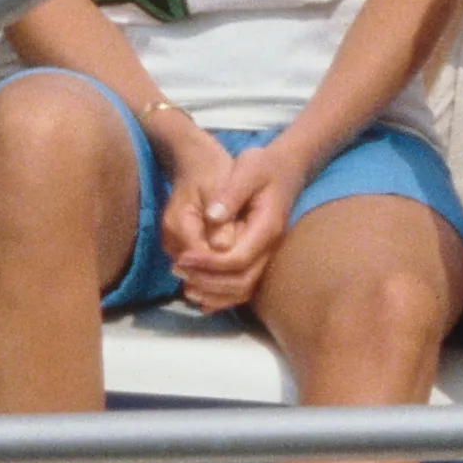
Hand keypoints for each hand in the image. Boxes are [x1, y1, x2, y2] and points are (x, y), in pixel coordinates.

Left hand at [166, 131, 298, 314]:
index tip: (181, 257)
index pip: (238, 259)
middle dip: (208, 281)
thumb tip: (212, 217)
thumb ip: (231, 193)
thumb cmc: (264, 166)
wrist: (285, 169)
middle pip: (241, 281)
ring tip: (184, 286)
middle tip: (177, 270)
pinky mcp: (258, 258)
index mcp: (267, 228)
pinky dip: (221, 296)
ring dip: (213, 294)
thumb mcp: (248, 168)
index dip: (208, 263)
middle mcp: (270, 248)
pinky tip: (199, 294)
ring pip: (243, 289)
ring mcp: (267, 255)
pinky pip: (243, 286)